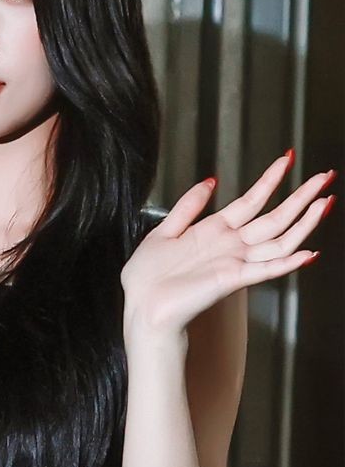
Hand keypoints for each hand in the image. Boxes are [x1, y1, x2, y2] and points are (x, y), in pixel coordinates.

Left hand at [120, 152, 336, 333]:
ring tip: (324, 203)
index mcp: (214, 230)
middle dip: (301, 196)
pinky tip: (307, 253)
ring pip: (279, 240)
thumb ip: (188, 205)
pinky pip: (266, 269)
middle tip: (324, 177)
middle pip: (275, 217)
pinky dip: (288, 263)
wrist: (141, 306)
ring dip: (304, 222)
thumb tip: (210, 181)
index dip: (271, 179)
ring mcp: (235, 262)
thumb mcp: (164, 230)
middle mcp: (230, 246)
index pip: (252, 199)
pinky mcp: (232, 280)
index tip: (287, 159)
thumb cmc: (148, 277)